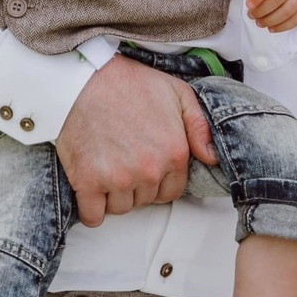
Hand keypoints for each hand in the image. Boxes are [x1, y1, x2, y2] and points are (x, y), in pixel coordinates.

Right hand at [55, 54, 214, 226]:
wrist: (86, 79)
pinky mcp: (88, 182)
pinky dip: (92, 210)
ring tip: (108, 168)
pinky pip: (93, 216)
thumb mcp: (178, 94)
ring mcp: (118, 178)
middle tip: (124, 161)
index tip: (146, 167)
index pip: (172, 192)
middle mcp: (149, 171)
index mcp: (174, 153)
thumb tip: (211, 158)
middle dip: (138, 186)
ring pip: (121, 208)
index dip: (159, 181)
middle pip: (146, 200)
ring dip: (115, 196)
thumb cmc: (131, 84)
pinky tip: (92, 193)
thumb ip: (199, 127)